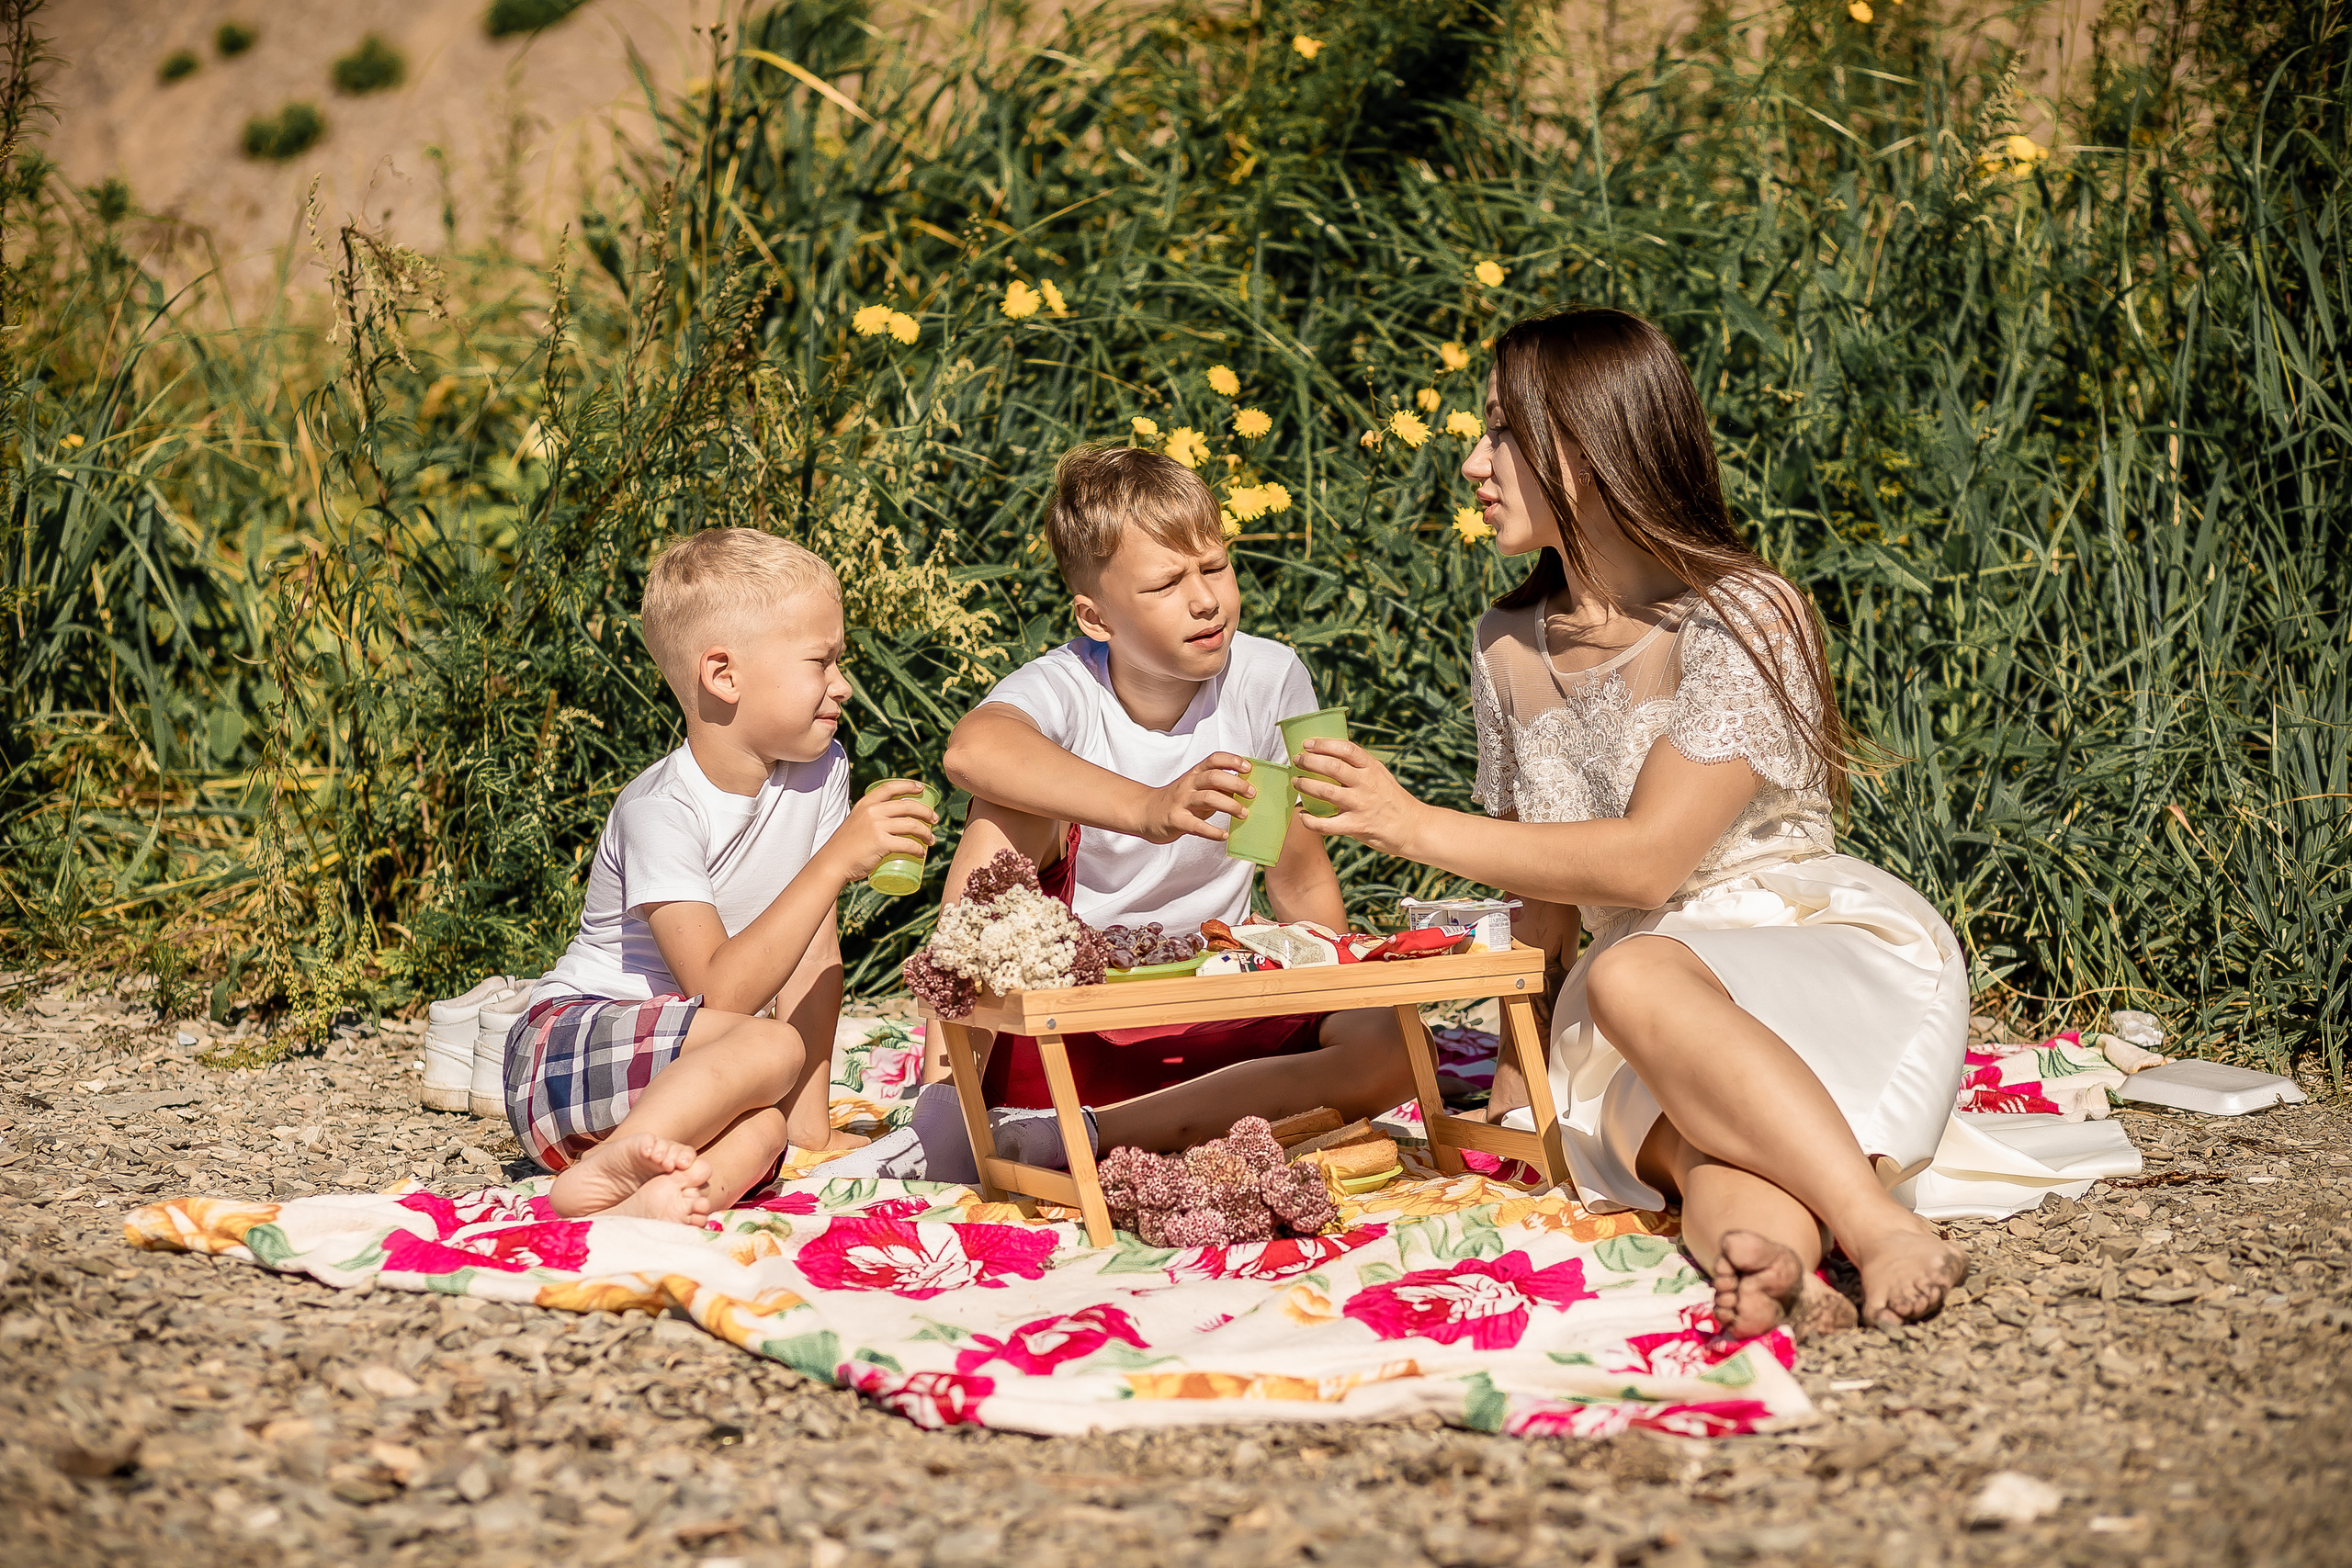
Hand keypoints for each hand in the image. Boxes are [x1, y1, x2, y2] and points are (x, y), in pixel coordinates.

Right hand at [824, 779, 939, 881]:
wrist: (833, 863)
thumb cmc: (845, 847)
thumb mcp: (855, 822)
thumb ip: (869, 818)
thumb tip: (890, 822)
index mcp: (866, 804)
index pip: (890, 787)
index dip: (909, 785)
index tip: (922, 788)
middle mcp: (872, 811)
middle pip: (908, 806)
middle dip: (926, 812)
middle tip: (934, 819)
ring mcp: (877, 826)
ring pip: (912, 825)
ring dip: (926, 832)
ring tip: (932, 839)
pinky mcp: (881, 843)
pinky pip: (908, 844)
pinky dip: (918, 849)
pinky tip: (922, 853)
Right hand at [1134, 752, 1255, 843]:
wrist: (1145, 812)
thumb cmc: (1178, 801)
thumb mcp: (1197, 789)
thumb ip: (1218, 788)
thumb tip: (1244, 789)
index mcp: (1195, 774)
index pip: (1214, 759)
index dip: (1232, 760)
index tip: (1248, 768)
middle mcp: (1188, 784)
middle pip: (1214, 777)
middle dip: (1236, 784)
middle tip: (1252, 794)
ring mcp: (1181, 801)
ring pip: (1208, 798)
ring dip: (1229, 805)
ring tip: (1243, 814)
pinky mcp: (1176, 820)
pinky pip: (1196, 825)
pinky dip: (1212, 831)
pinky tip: (1224, 835)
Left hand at [1293, 739, 1431, 856]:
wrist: (1412, 827)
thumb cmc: (1392, 799)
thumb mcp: (1380, 775)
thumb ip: (1359, 766)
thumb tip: (1330, 754)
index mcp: (1372, 768)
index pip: (1346, 748)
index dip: (1323, 744)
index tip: (1307, 744)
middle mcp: (1366, 784)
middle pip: (1332, 767)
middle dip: (1309, 762)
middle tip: (1297, 761)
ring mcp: (1361, 805)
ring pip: (1326, 791)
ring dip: (1306, 785)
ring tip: (1296, 783)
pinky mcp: (1357, 826)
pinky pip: (1327, 824)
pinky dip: (1310, 821)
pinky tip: (1303, 816)